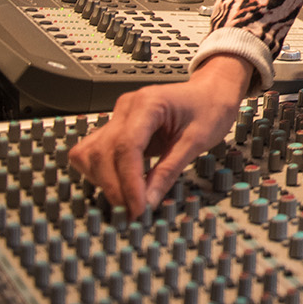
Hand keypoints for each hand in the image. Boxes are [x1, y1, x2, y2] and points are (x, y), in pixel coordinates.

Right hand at [67, 54, 252, 216]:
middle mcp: (126, 108)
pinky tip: (119, 185)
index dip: (128, 182)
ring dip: (103, 181)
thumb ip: (169, 171)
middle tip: (133, 212)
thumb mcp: (197, 141)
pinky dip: (101, 172)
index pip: (126, 147)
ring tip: (126, 201)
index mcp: (148, 103)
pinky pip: (94, 152)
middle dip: (115, 187)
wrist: (212, 91)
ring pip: (90, 154)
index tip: (138, 207)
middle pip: (103, 153)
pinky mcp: (116, 128)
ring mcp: (117, 117)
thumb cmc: (210, 107)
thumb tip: (149, 201)